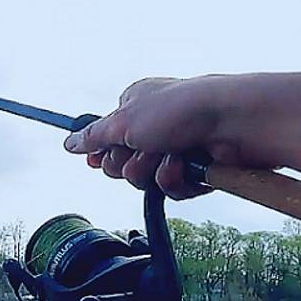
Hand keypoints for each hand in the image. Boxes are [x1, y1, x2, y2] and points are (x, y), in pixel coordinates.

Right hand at [64, 75, 279, 197]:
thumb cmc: (181, 108)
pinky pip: (172, 191)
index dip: (103, 155)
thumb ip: (94, 137)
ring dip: (154, 172)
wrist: (233, 122)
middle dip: (130, 165)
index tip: (101, 160)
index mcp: (136, 108)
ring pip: (146, 182)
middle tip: (143, 151)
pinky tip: (187, 166)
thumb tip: (68, 142)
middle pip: (123, 167)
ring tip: (171, 156)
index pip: (106, 142)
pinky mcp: (195, 172)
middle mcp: (155, 129)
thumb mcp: (125, 120)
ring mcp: (176, 151)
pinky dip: (177, 181)